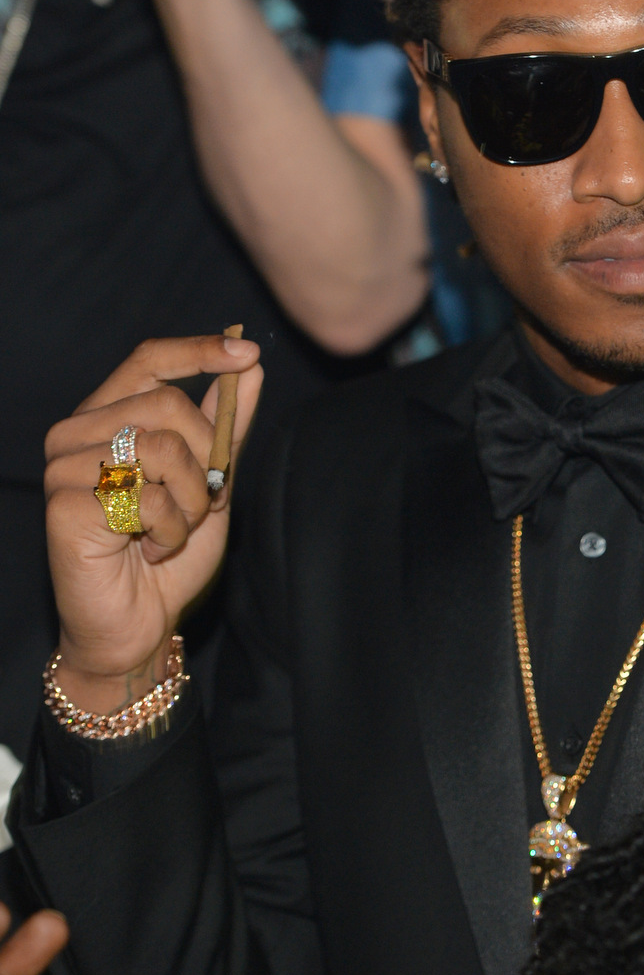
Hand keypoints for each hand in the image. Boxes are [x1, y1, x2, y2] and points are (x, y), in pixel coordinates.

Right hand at [44, 335, 262, 711]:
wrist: (139, 623)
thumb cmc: (168, 554)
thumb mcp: (210, 481)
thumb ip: (224, 426)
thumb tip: (249, 365)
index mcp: (107, 418)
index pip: (148, 360)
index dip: (198, 351)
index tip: (246, 352)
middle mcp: (77, 434)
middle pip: (167, 405)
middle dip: (208, 458)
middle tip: (201, 503)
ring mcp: (64, 468)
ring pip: (162, 449)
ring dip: (190, 501)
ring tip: (171, 531)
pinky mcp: (64, 506)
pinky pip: (147, 498)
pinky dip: (169, 530)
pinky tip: (149, 550)